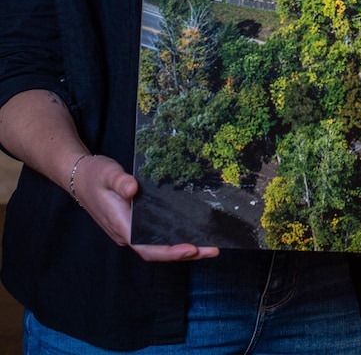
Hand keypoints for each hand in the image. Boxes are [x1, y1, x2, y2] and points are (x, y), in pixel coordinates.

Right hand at [72, 154, 219, 262]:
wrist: (79, 177)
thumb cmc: (95, 175)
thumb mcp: (108, 173)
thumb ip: (120, 181)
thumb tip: (133, 188)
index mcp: (120, 225)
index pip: (147, 245)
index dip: (169, 250)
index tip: (191, 248)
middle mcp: (125, 234)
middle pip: (157, 252)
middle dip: (185, 254)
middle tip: (213, 250)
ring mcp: (129, 231)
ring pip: (158, 247)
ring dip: (182, 249)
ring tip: (209, 246)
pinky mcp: (133, 225)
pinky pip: (156, 237)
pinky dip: (174, 239)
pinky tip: (191, 234)